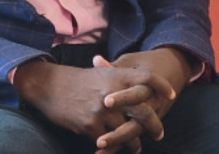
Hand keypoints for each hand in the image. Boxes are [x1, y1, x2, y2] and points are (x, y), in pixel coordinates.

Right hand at [12, 59, 174, 153]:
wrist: (48, 86)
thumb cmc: (75, 80)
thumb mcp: (98, 72)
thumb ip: (118, 76)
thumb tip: (139, 82)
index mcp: (115, 76)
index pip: (146, 77)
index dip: (161, 85)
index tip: (170, 95)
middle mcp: (112, 93)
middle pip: (143, 111)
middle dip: (154, 125)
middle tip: (159, 134)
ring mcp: (102, 111)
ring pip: (127, 132)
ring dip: (133, 143)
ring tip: (136, 147)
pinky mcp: (91, 126)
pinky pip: (107, 141)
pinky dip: (111, 146)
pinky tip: (113, 148)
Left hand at [96, 48, 192, 148]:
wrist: (173, 69)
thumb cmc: (145, 63)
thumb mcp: (131, 62)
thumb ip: (114, 66)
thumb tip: (96, 60)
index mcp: (148, 85)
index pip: (136, 93)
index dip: (123, 98)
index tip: (106, 102)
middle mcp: (153, 103)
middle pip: (137, 120)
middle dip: (119, 130)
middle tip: (100, 139)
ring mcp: (152, 115)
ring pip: (136, 131)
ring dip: (118, 141)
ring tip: (100, 146)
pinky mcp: (148, 124)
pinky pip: (134, 136)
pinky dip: (119, 146)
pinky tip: (102, 153)